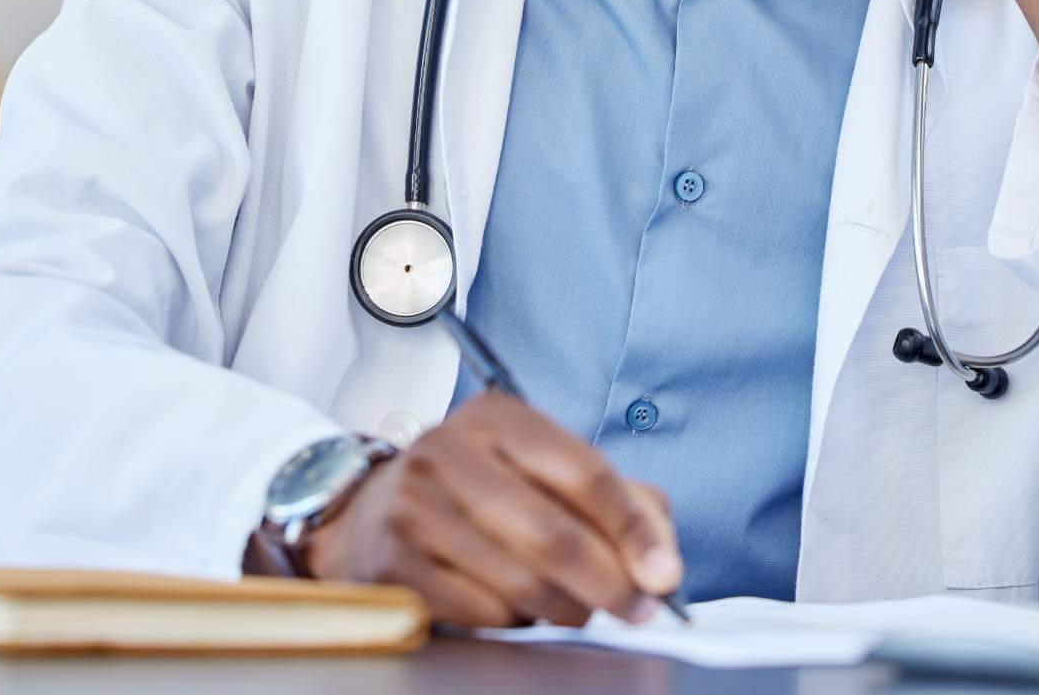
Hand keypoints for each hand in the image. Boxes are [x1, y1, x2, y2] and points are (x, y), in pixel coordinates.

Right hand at [299, 393, 681, 627]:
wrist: (373, 510)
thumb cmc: (482, 491)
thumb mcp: (546, 472)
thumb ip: (621, 503)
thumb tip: (661, 563)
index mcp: (497, 417)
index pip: (584, 471)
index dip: (633, 530)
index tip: (664, 577)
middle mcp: (448, 451)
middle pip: (553, 535)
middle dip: (609, 585)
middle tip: (635, 611)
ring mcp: (413, 507)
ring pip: (520, 583)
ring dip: (564, 609)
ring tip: (572, 606)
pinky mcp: (393, 563)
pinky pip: (482, 613)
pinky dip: (512, 622)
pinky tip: (510, 605)